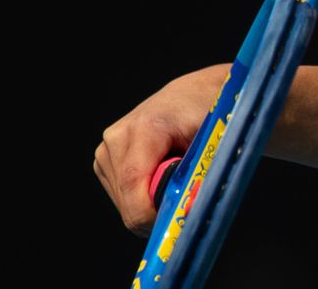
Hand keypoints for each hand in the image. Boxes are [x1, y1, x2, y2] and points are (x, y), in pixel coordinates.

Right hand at [92, 64, 229, 237]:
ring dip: (150, 206)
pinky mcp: (105, 160)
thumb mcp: (213, 143)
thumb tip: (190, 209)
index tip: (178, 221)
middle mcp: (117, 138)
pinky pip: (122, 199)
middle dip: (158, 212)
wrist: (191, 96)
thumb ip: (199, 176)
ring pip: (124, 206)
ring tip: (173, 180)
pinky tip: (159, 179)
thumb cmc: (207, 116)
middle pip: (128, 204)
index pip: (134, 184)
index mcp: (144, 128)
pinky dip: (143, 200)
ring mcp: (106, 150)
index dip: (153, 214)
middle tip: (184, 199)